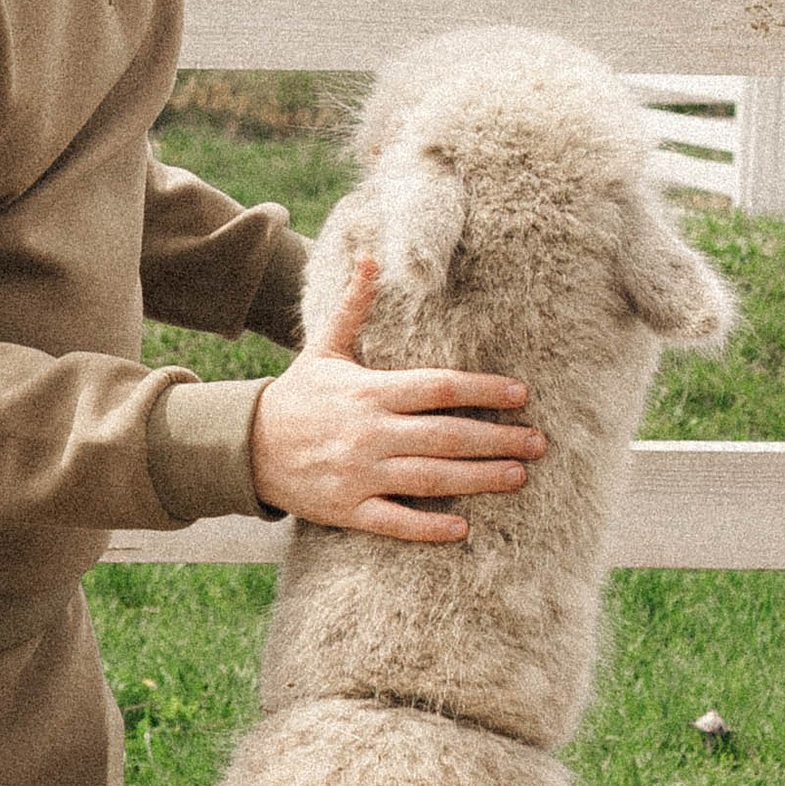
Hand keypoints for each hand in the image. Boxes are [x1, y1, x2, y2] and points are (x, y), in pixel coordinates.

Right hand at [249, 254, 546, 542]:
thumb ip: (355, 306)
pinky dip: (429, 527)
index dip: (483, 389)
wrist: (246, 447)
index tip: (521, 394)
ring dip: (479, 479)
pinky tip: (462, 529)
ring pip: (432, 479)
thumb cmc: (297, 395)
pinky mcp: (350, 508)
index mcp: (371, 391)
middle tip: (538, 443)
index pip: (439, 388)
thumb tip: (368, 256)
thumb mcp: (324, 347)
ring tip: (519, 477)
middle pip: (447, 436)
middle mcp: (370, 432)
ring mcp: (361, 473)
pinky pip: (396, 522)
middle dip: (497, 440)